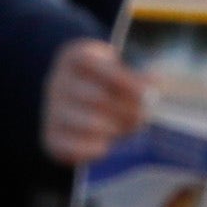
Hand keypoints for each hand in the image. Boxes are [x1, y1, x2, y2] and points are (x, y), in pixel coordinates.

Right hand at [42, 40, 153, 165]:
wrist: (79, 108)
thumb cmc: (108, 86)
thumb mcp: (121, 72)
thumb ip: (137, 78)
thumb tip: (155, 83)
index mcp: (73, 57)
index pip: (94, 64)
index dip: (123, 80)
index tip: (148, 95)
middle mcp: (56, 82)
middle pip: (97, 97)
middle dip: (127, 110)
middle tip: (142, 117)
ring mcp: (50, 111)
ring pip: (91, 124)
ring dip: (115, 129)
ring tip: (125, 128)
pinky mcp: (50, 138)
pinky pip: (76, 148)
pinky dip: (97, 148)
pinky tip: (106, 144)